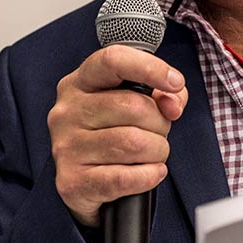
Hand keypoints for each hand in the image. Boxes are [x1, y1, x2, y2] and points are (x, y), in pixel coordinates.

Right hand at [47, 44, 187, 226]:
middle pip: (134, 106)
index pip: (114, 60)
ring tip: (153, 153)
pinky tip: (150, 172)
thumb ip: (165, 93)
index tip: (175, 82)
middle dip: (160, 122)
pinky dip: (149, 175)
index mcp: (82, 81)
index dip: (150, 68)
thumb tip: (172, 104)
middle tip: (158, 131)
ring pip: (134, 143)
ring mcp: (66, 146)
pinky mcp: (72, 181)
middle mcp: (68, 110)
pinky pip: (126, 178)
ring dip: (158, 150)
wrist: (87, 180)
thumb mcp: (139, 100)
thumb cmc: (116, 129)